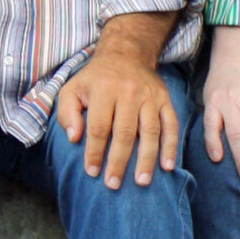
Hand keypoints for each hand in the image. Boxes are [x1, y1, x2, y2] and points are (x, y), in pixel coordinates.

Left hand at [57, 48, 179, 188]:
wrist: (126, 54)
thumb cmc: (95, 79)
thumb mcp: (72, 89)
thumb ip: (67, 113)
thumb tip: (74, 138)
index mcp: (103, 90)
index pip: (99, 127)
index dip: (94, 152)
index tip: (92, 172)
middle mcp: (128, 93)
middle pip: (124, 133)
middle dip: (118, 161)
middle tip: (113, 184)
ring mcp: (150, 97)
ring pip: (149, 131)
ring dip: (146, 158)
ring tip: (141, 181)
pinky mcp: (165, 100)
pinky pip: (170, 124)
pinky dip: (171, 146)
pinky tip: (168, 166)